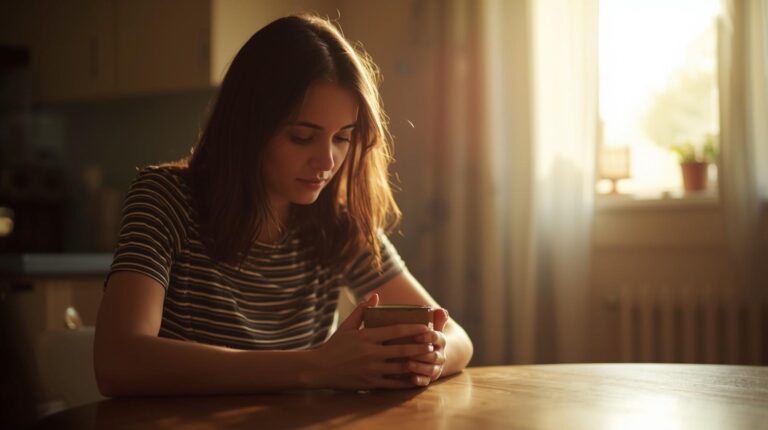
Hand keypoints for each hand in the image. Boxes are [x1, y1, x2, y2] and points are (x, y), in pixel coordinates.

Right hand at [309, 294, 433, 389]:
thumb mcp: (346, 326)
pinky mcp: (370, 383)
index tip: (426, 327)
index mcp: (367, 337)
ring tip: (430, 360)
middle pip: (403, 349)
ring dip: (418, 363)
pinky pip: (393, 383)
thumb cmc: (334, 346)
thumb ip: (361, 311)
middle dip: (421, 346)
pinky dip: (407, 381)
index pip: (395, 331)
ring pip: (401, 367)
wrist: (318, 369)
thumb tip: (374, 296)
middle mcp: (371, 353)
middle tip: (434, 343)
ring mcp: (372, 369)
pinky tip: (418, 378)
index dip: (413, 328)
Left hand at [407, 308, 448, 386]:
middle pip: (434, 355)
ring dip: (420, 367)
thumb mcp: (431, 325)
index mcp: (440, 340)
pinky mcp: (429, 378)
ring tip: (408, 364)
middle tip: (409, 351)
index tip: (416, 335)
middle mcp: (440, 354)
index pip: (437, 337)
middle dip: (422, 354)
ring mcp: (435, 367)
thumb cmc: (426, 336)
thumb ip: (435, 318)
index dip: (427, 337)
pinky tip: (411, 378)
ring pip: (431, 369)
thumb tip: (441, 310)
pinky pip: (426, 381)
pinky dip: (420, 380)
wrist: (432, 353)